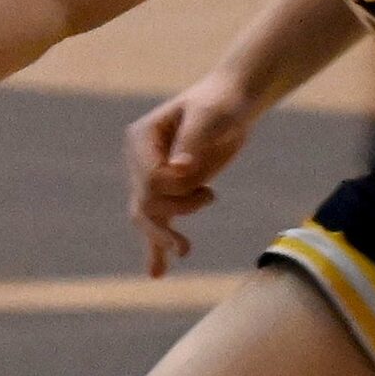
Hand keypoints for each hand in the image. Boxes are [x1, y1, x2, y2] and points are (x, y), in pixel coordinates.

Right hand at [127, 76, 255, 276]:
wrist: (234, 105)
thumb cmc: (221, 103)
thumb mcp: (210, 116)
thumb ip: (193, 140)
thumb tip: (180, 168)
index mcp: (141, 139)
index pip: (148, 177)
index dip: (173, 183)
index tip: (195, 169)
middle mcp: (140, 161)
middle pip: (145, 201)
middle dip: (171, 215)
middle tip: (197, 219)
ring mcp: (154, 178)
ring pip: (148, 218)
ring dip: (163, 239)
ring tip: (185, 250)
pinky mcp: (172, 192)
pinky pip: (159, 222)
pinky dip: (156, 247)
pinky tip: (157, 272)